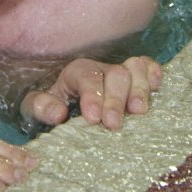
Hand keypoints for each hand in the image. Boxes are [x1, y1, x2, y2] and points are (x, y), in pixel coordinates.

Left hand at [20, 55, 161, 131]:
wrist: (63, 102)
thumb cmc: (51, 104)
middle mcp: (101, 69)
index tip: (93, 119)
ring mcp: (121, 72)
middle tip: (114, 124)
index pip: (87, 78)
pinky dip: (154, 73)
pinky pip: (149, 66)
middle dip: (115, 99)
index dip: (92, 97)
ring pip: (135, 68)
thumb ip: (41, 107)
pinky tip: (156, 86)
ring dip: (139, 88)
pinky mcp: (136, 78)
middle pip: (115, 74)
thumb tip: (58, 113)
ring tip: (139, 111)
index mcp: (76, 73)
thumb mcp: (35, 107)